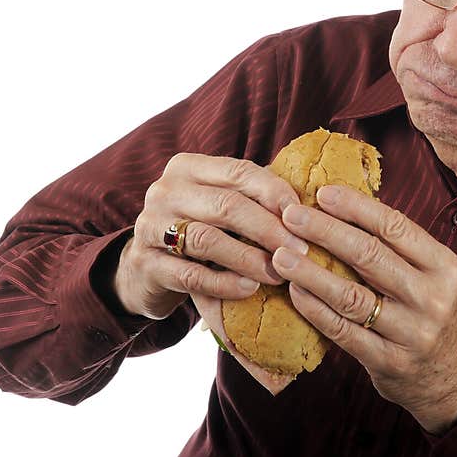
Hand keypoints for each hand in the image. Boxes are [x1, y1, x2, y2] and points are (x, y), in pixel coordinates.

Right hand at [112, 153, 308, 318]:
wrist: (145, 268)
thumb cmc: (200, 229)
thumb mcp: (220, 205)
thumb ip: (253, 196)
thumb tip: (312, 198)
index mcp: (188, 167)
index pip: (240, 171)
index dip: (275, 192)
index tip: (303, 214)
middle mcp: (165, 190)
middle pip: (226, 205)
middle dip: (269, 228)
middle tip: (300, 249)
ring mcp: (149, 226)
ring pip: (207, 240)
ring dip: (249, 258)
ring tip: (278, 273)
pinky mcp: (145, 264)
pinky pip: (191, 275)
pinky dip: (224, 282)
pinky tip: (249, 289)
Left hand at [272, 185, 456, 433]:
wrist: (451, 377)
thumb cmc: (429, 312)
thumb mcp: (432, 276)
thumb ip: (398, 247)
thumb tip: (342, 204)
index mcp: (446, 268)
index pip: (396, 227)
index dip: (356, 207)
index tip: (322, 193)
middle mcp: (433, 299)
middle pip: (370, 255)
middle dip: (325, 231)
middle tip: (291, 215)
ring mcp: (412, 333)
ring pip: (351, 295)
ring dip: (311, 272)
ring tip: (281, 255)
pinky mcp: (389, 362)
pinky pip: (343, 331)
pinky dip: (315, 308)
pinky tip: (295, 291)